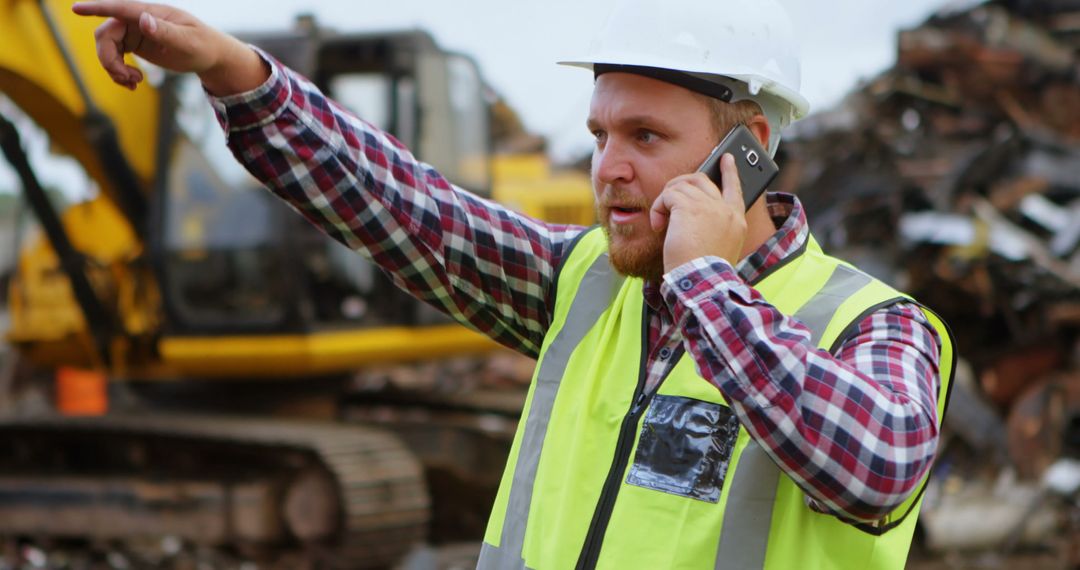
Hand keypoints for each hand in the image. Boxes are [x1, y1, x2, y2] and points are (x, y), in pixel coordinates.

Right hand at [71, 0, 266, 94]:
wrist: (210, 56)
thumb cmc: (203, 45)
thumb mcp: (187, 42)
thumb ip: (165, 32)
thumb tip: (143, 20)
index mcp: (151, 13)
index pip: (119, 8)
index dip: (96, 8)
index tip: (76, 9)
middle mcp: (138, 20)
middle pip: (106, 35)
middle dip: (108, 59)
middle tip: (125, 79)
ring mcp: (135, 32)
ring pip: (108, 48)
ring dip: (114, 68)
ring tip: (133, 83)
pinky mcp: (135, 45)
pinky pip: (116, 57)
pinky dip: (119, 72)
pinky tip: (134, 83)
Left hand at [649, 153, 746, 273]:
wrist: (703, 281)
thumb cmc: (707, 273)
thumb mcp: (720, 248)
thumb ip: (714, 229)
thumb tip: (692, 218)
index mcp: (736, 221)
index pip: (735, 188)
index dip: (730, 171)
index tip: (726, 158)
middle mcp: (725, 209)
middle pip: (702, 180)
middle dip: (681, 183)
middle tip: (669, 199)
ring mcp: (708, 206)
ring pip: (681, 185)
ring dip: (666, 201)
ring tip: (662, 221)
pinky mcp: (688, 207)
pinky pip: (668, 195)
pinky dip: (659, 208)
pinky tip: (658, 225)